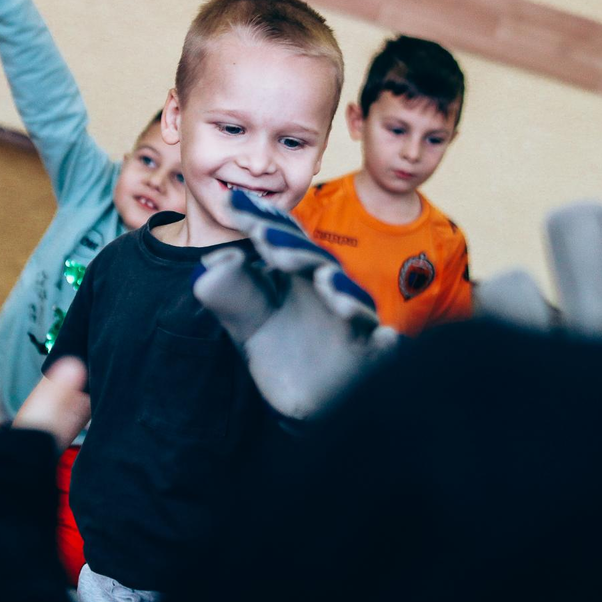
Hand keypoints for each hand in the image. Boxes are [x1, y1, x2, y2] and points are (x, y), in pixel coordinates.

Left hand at [193, 189, 395, 418]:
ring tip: (324, 280)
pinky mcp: (370, 356)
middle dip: (293, 249)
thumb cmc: (279, 348)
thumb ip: (228, 291)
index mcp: (300, 274)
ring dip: (341, 289)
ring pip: (352, 300)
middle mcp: (329, 289)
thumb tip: (215, 263)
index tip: (231, 204)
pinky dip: (386, 344)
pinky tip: (386, 339)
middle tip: (264, 239)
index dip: (260, 221)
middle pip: (316, 263)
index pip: (282, 240)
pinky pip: (383, 349)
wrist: (302, 398)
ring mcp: (352, 322)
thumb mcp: (246, 319)